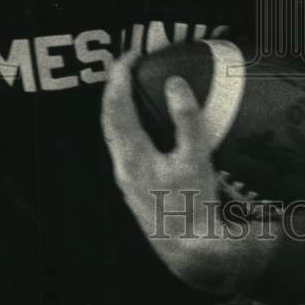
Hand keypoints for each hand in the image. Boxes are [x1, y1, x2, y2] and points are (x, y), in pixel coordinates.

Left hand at [101, 52, 277, 294]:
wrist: (190, 249)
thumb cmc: (194, 207)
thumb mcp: (196, 159)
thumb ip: (187, 120)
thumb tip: (174, 85)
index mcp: (133, 156)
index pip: (115, 105)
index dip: (120, 76)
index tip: (131, 55)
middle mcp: (122, 166)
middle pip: (108, 117)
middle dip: (115, 86)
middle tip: (128, 63)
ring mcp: (126, 178)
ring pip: (113, 133)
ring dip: (118, 105)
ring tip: (132, 86)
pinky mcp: (134, 187)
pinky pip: (122, 145)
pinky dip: (126, 124)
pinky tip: (141, 123)